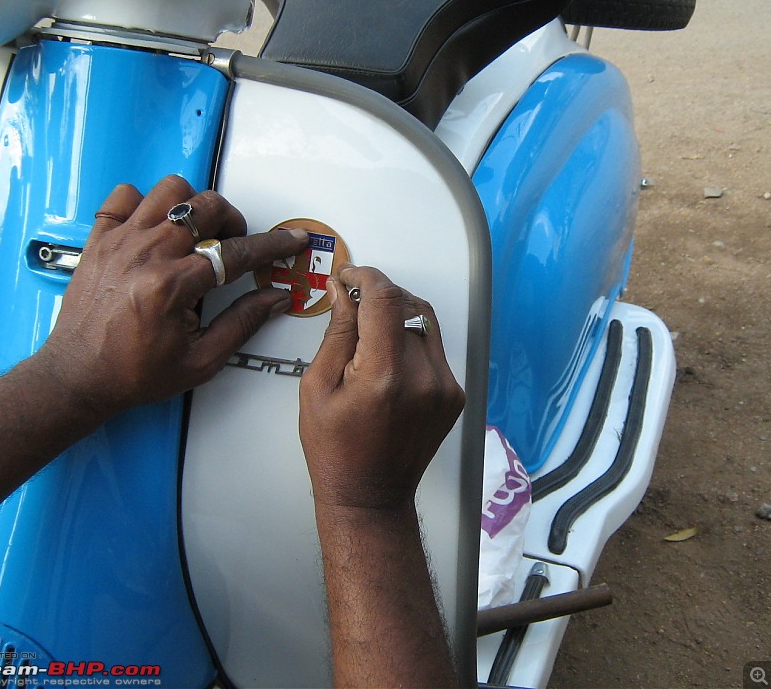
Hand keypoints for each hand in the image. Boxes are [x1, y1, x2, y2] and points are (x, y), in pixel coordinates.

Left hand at [37, 175, 308, 419]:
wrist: (77, 377)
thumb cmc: (135, 373)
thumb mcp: (201, 359)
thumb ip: (242, 322)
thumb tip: (276, 298)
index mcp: (172, 285)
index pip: (237, 253)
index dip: (272, 245)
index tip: (291, 240)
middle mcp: (146, 253)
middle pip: (205, 207)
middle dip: (231, 221)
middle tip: (232, 244)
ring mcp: (119, 241)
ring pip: (169, 190)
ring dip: (192, 205)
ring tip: (195, 232)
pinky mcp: (98, 239)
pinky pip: (124, 195)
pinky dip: (145, 202)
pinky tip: (154, 227)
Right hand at [299, 264, 464, 509]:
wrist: (370, 495)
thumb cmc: (336, 450)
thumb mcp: (317, 387)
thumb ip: (337, 334)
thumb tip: (342, 293)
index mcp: (384, 376)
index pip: (385, 298)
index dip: (366, 277)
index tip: (349, 276)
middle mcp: (423, 378)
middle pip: (406, 305)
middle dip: (378, 296)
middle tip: (352, 305)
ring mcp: (444, 386)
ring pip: (423, 322)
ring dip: (396, 317)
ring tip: (369, 336)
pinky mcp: (453, 393)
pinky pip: (433, 347)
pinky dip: (410, 340)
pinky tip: (388, 360)